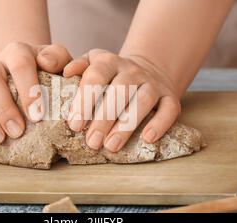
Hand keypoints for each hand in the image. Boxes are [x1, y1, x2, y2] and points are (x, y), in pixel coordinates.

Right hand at [0, 42, 71, 148]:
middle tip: (18, 132)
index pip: (19, 63)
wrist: (18, 70)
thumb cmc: (43, 71)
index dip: (27, 88)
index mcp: (16, 52)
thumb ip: (58, 58)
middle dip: (3, 108)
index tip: (37, 115)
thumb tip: (47, 63)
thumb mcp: (57, 60)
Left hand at [64, 49, 180, 151]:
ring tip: (111, 146)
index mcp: (109, 62)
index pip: (97, 76)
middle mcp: (133, 70)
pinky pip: (169, 109)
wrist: (145, 70)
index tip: (75, 124)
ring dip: (127, 125)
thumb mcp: (92, 64)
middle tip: (92, 142)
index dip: (85, 100)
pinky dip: (160, 124)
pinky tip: (147, 138)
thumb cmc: (109, 75)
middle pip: (120, 91)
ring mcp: (153, 83)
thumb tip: (66, 72)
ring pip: (143, 101)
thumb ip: (78, 67)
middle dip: (104, 119)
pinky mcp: (170, 97)